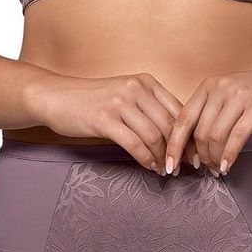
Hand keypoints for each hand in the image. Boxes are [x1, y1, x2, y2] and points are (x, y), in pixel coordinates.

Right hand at [28, 72, 183, 171]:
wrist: (57, 96)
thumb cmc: (93, 99)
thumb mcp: (126, 95)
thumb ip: (150, 108)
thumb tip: (178, 135)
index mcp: (146, 82)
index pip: (179, 110)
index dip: (190, 135)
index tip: (194, 153)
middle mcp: (136, 88)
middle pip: (170, 125)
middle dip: (179, 150)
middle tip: (183, 167)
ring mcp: (120, 103)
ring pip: (154, 136)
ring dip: (162, 157)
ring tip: (165, 169)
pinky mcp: (104, 119)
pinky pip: (134, 144)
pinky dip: (146, 159)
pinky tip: (149, 167)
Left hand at [165, 61, 251, 176]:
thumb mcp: (228, 96)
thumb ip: (209, 114)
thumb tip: (190, 146)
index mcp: (208, 86)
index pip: (182, 118)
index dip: (174, 145)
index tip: (170, 165)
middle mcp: (221, 87)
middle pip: (199, 131)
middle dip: (200, 156)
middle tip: (205, 169)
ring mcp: (240, 95)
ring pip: (216, 135)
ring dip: (214, 158)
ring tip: (217, 169)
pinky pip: (238, 136)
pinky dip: (229, 155)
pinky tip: (227, 166)